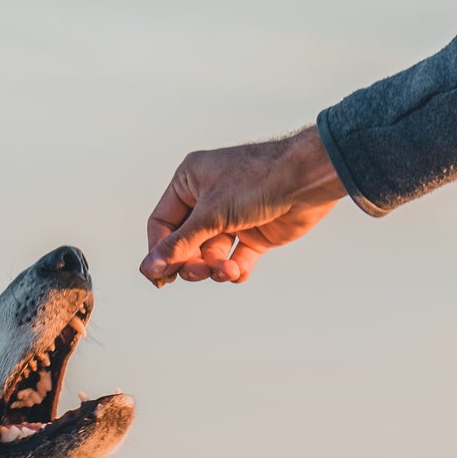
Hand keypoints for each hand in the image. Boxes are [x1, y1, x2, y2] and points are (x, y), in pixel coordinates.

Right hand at [140, 125, 346, 285]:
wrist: (309, 179)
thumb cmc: (258, 181)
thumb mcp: (211, 214)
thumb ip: (179, 245)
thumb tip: (147, 269)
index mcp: (190, 182)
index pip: (161, 224)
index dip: (159, 252)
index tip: (162, 278)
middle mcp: (207, 199)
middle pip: (183, 245)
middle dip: (191, 263)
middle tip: (200, 271)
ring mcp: (230, 217)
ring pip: (208, 256)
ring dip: (214, 268)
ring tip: (227, 269)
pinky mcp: (252, 234)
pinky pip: (233, 260)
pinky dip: (234, 270)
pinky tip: (239, 270)